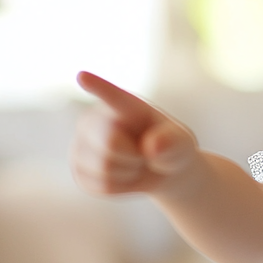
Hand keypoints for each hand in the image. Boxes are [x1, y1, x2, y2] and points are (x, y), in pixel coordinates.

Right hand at [71, 71, 199, 194]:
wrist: (161, 170)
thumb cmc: (172, 148)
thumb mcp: (182, 143)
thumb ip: (173, 141)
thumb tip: (151, 146)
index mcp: (123, 104)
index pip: (110, 95)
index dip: (96, 85)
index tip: (82, 75)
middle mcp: (94, 119)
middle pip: (110, 142)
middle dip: (133, 155)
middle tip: (144, 152)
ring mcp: (81, 145)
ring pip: (104, 168)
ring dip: (128, 173)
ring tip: (135, 162)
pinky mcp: (79, 171)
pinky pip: (100, 186)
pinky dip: (120, 188)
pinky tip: (124, 175)